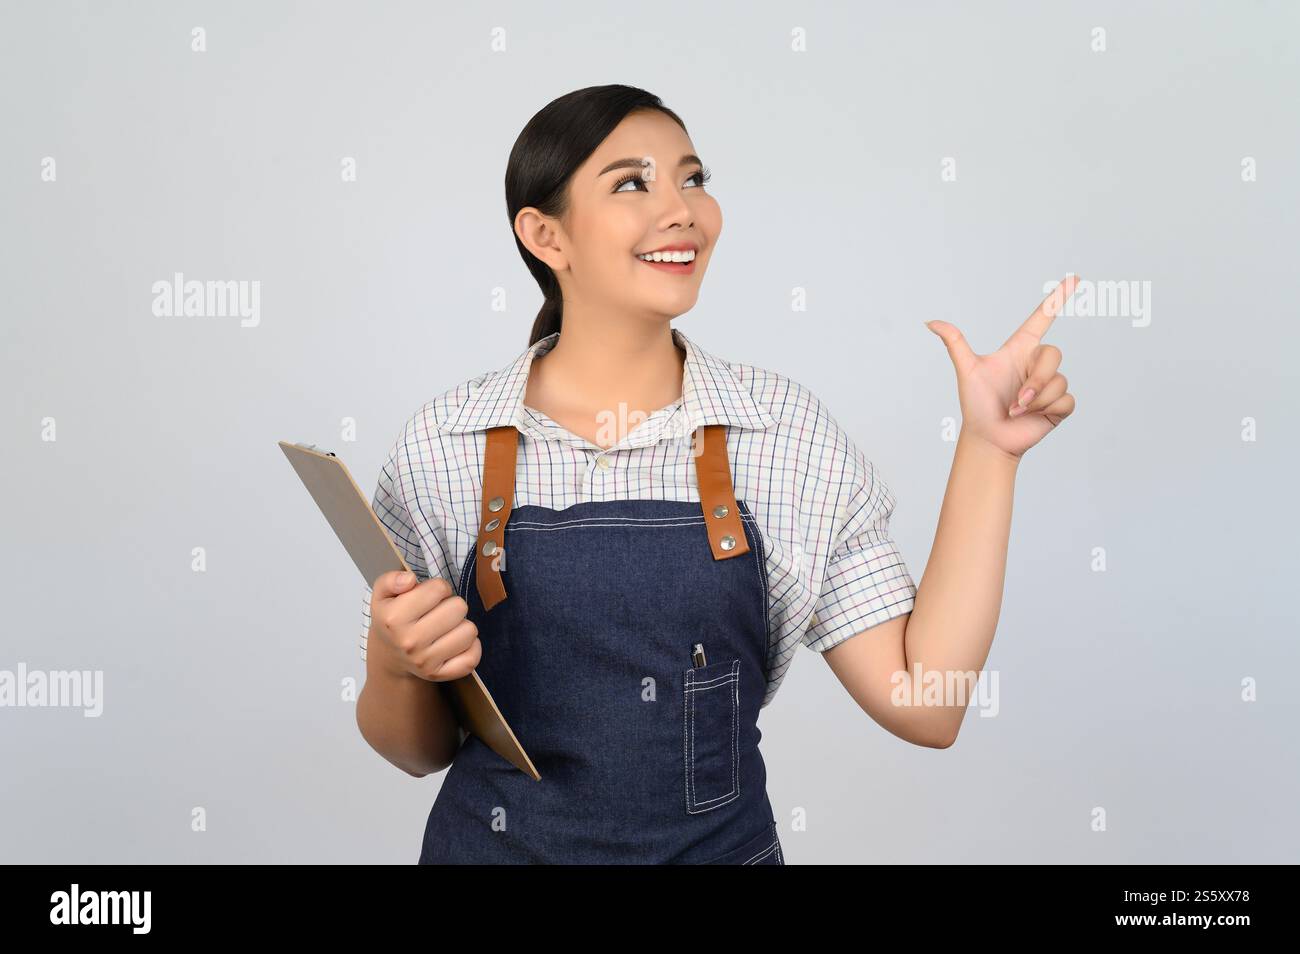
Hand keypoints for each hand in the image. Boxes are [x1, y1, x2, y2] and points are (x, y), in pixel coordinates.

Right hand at [368, 571, 481, 680]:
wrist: (389, 657)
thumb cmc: (392, 619)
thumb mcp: (382, 595)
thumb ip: (391, 579)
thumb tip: (409, 580)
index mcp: (394, 618)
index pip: (439, 588)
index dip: (438, 588)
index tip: (430, 596)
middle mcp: (409, 641)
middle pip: (459, 607)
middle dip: (452, 605)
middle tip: (439, 612)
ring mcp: (425, 661)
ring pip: (469, 630)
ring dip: (462, 625)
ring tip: (447, 627)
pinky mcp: (439, 674)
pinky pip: (472, 658)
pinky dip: (470, 647)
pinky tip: (456, 642)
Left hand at [925, 275, 1079, 459]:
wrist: (988, 438)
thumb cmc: (976, 405)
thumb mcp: (967, 371)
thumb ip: (954, 343)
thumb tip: (930, 322)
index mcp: (1018, 350)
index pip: (1041, 319)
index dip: (1057, 298)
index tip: (1074, 278)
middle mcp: (1035, 363)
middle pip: (1054, 354)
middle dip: (1035, 381)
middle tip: (1015, 400)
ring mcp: (1049, 384)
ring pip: (1058, 381)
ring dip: (1036, 400)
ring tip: (1017, 410)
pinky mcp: (1058, 405)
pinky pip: (1066, 399)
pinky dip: (1048, 410)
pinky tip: (1032, 417)